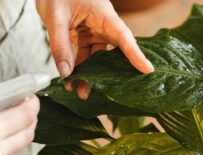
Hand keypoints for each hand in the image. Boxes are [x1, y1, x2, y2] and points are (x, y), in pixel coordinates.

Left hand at [37, 0, 153, 98]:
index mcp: (103, 15)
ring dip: (87, 75)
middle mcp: (101, 25)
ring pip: (95, 59)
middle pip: (110, 54)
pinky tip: (69, 79)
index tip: (147, 70)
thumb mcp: (55, 17)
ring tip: (77, 90)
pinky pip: (82, 56)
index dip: (135, 54)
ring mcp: (92, 32)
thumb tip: (66, 73)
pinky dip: (76, 68)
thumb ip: (60, 45)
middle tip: (98, 91)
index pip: (123, 36)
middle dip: (106, 75)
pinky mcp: (82, 37)